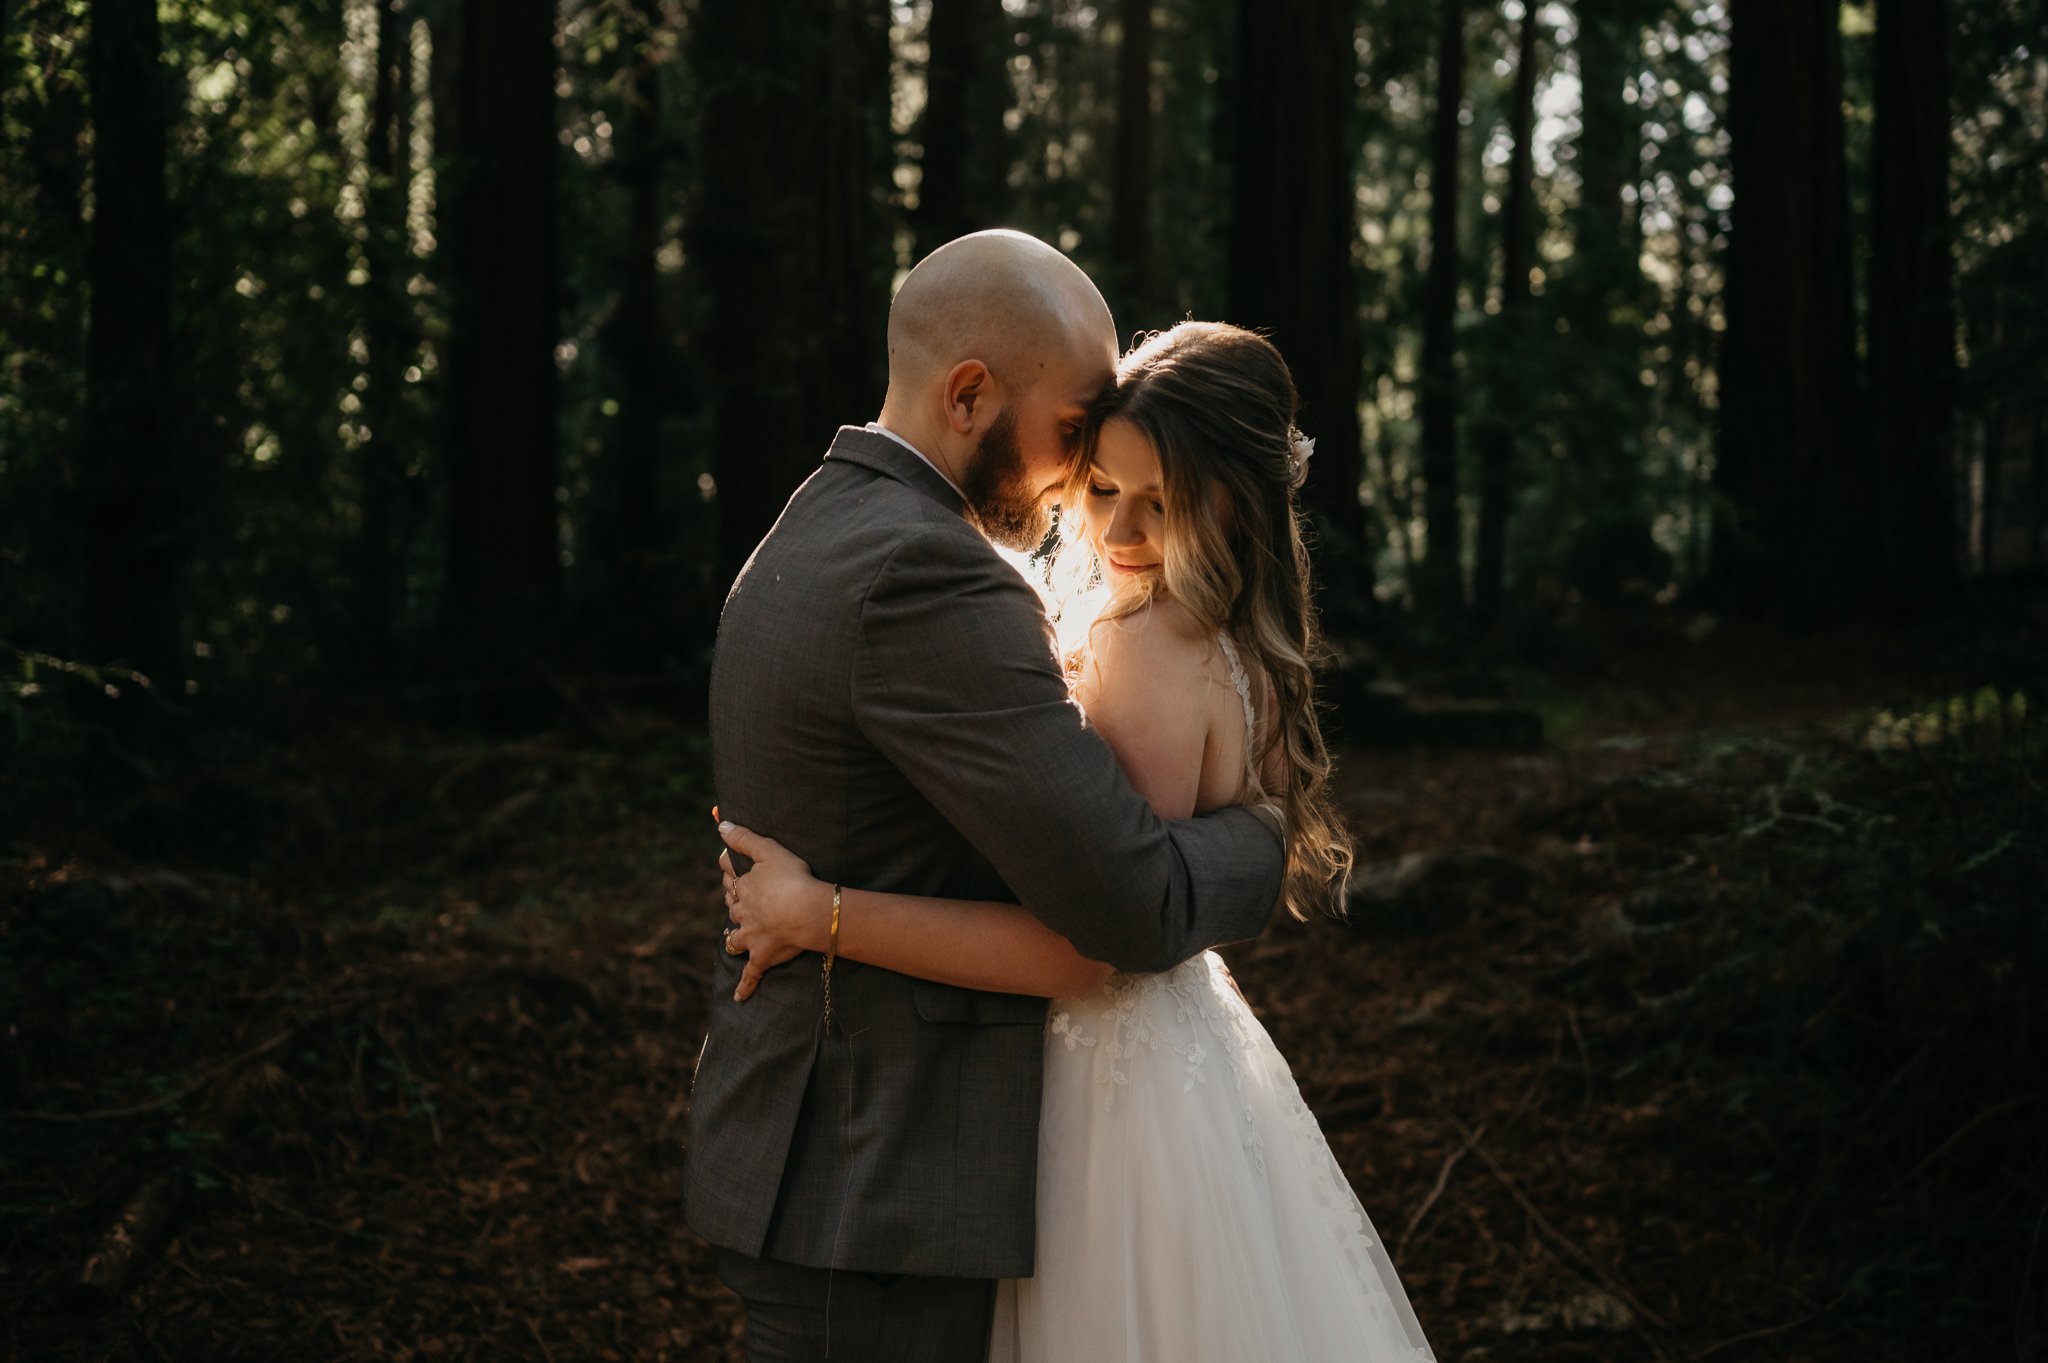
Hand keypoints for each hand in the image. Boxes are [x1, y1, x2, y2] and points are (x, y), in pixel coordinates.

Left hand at [718, 821, 834, 1001]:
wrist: (807, 911)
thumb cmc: (792, 877)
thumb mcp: (768, 849)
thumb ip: (744, 838)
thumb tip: (719, 824)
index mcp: (743, 888)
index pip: (731, 879)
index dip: (731, 874)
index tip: (730, 869)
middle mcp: (743, 914)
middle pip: (733, 910)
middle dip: (735, 906)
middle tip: (739, 904)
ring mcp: (751, 938)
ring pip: (736, 940)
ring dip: (735, 940)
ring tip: (737, 941)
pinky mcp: (762, 957)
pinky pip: (751, 975)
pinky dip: (745, 987)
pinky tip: (739, 998)